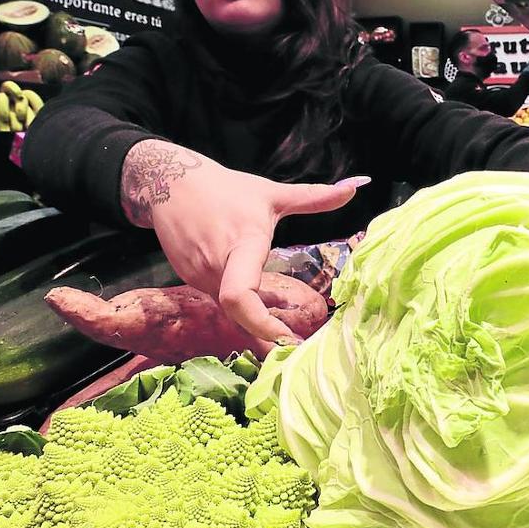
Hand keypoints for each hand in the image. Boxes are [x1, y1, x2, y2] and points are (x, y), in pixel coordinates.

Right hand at [121, 140, 367, 345]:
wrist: (170, 183)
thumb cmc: (227, 187)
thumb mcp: (273, 193)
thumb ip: (315, 196)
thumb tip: (357, 185)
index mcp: (242, 244)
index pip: (241, 295)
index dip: (263, 324)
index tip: (288, 339)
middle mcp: (216, 266)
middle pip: (240, 313)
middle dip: (267, 330)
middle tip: (297, 344)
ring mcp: (198, 275)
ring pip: (231, 308)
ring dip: (257, 316)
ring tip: (288, 323)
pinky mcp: (189, 278)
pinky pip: (221, 299)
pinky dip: (243, 304)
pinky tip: (265, 300)